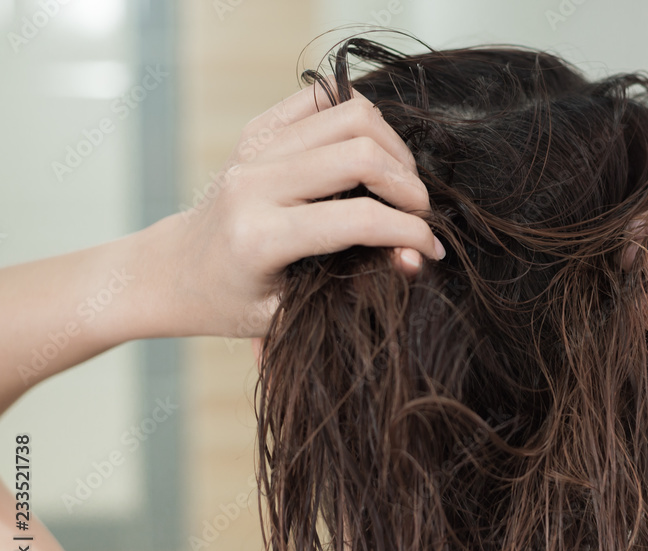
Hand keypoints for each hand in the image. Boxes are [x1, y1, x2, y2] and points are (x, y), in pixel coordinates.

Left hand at [145, 86, 443, 337]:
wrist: (174, 271)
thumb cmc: (232, 302)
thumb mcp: (295, 312)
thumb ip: (358, 284)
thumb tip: (416, 259)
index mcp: (261, 236)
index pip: (359, 218)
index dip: (410, 231)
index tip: (431, 248)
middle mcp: (255, 183)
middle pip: (361, 154)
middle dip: (408, 185)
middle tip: (419, 214)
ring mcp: (254, 149)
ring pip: (351, 115)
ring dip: (392, 148)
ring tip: (400, 184)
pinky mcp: (258, 130)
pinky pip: (324, 99)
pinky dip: (359, 119)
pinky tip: (369, 155)